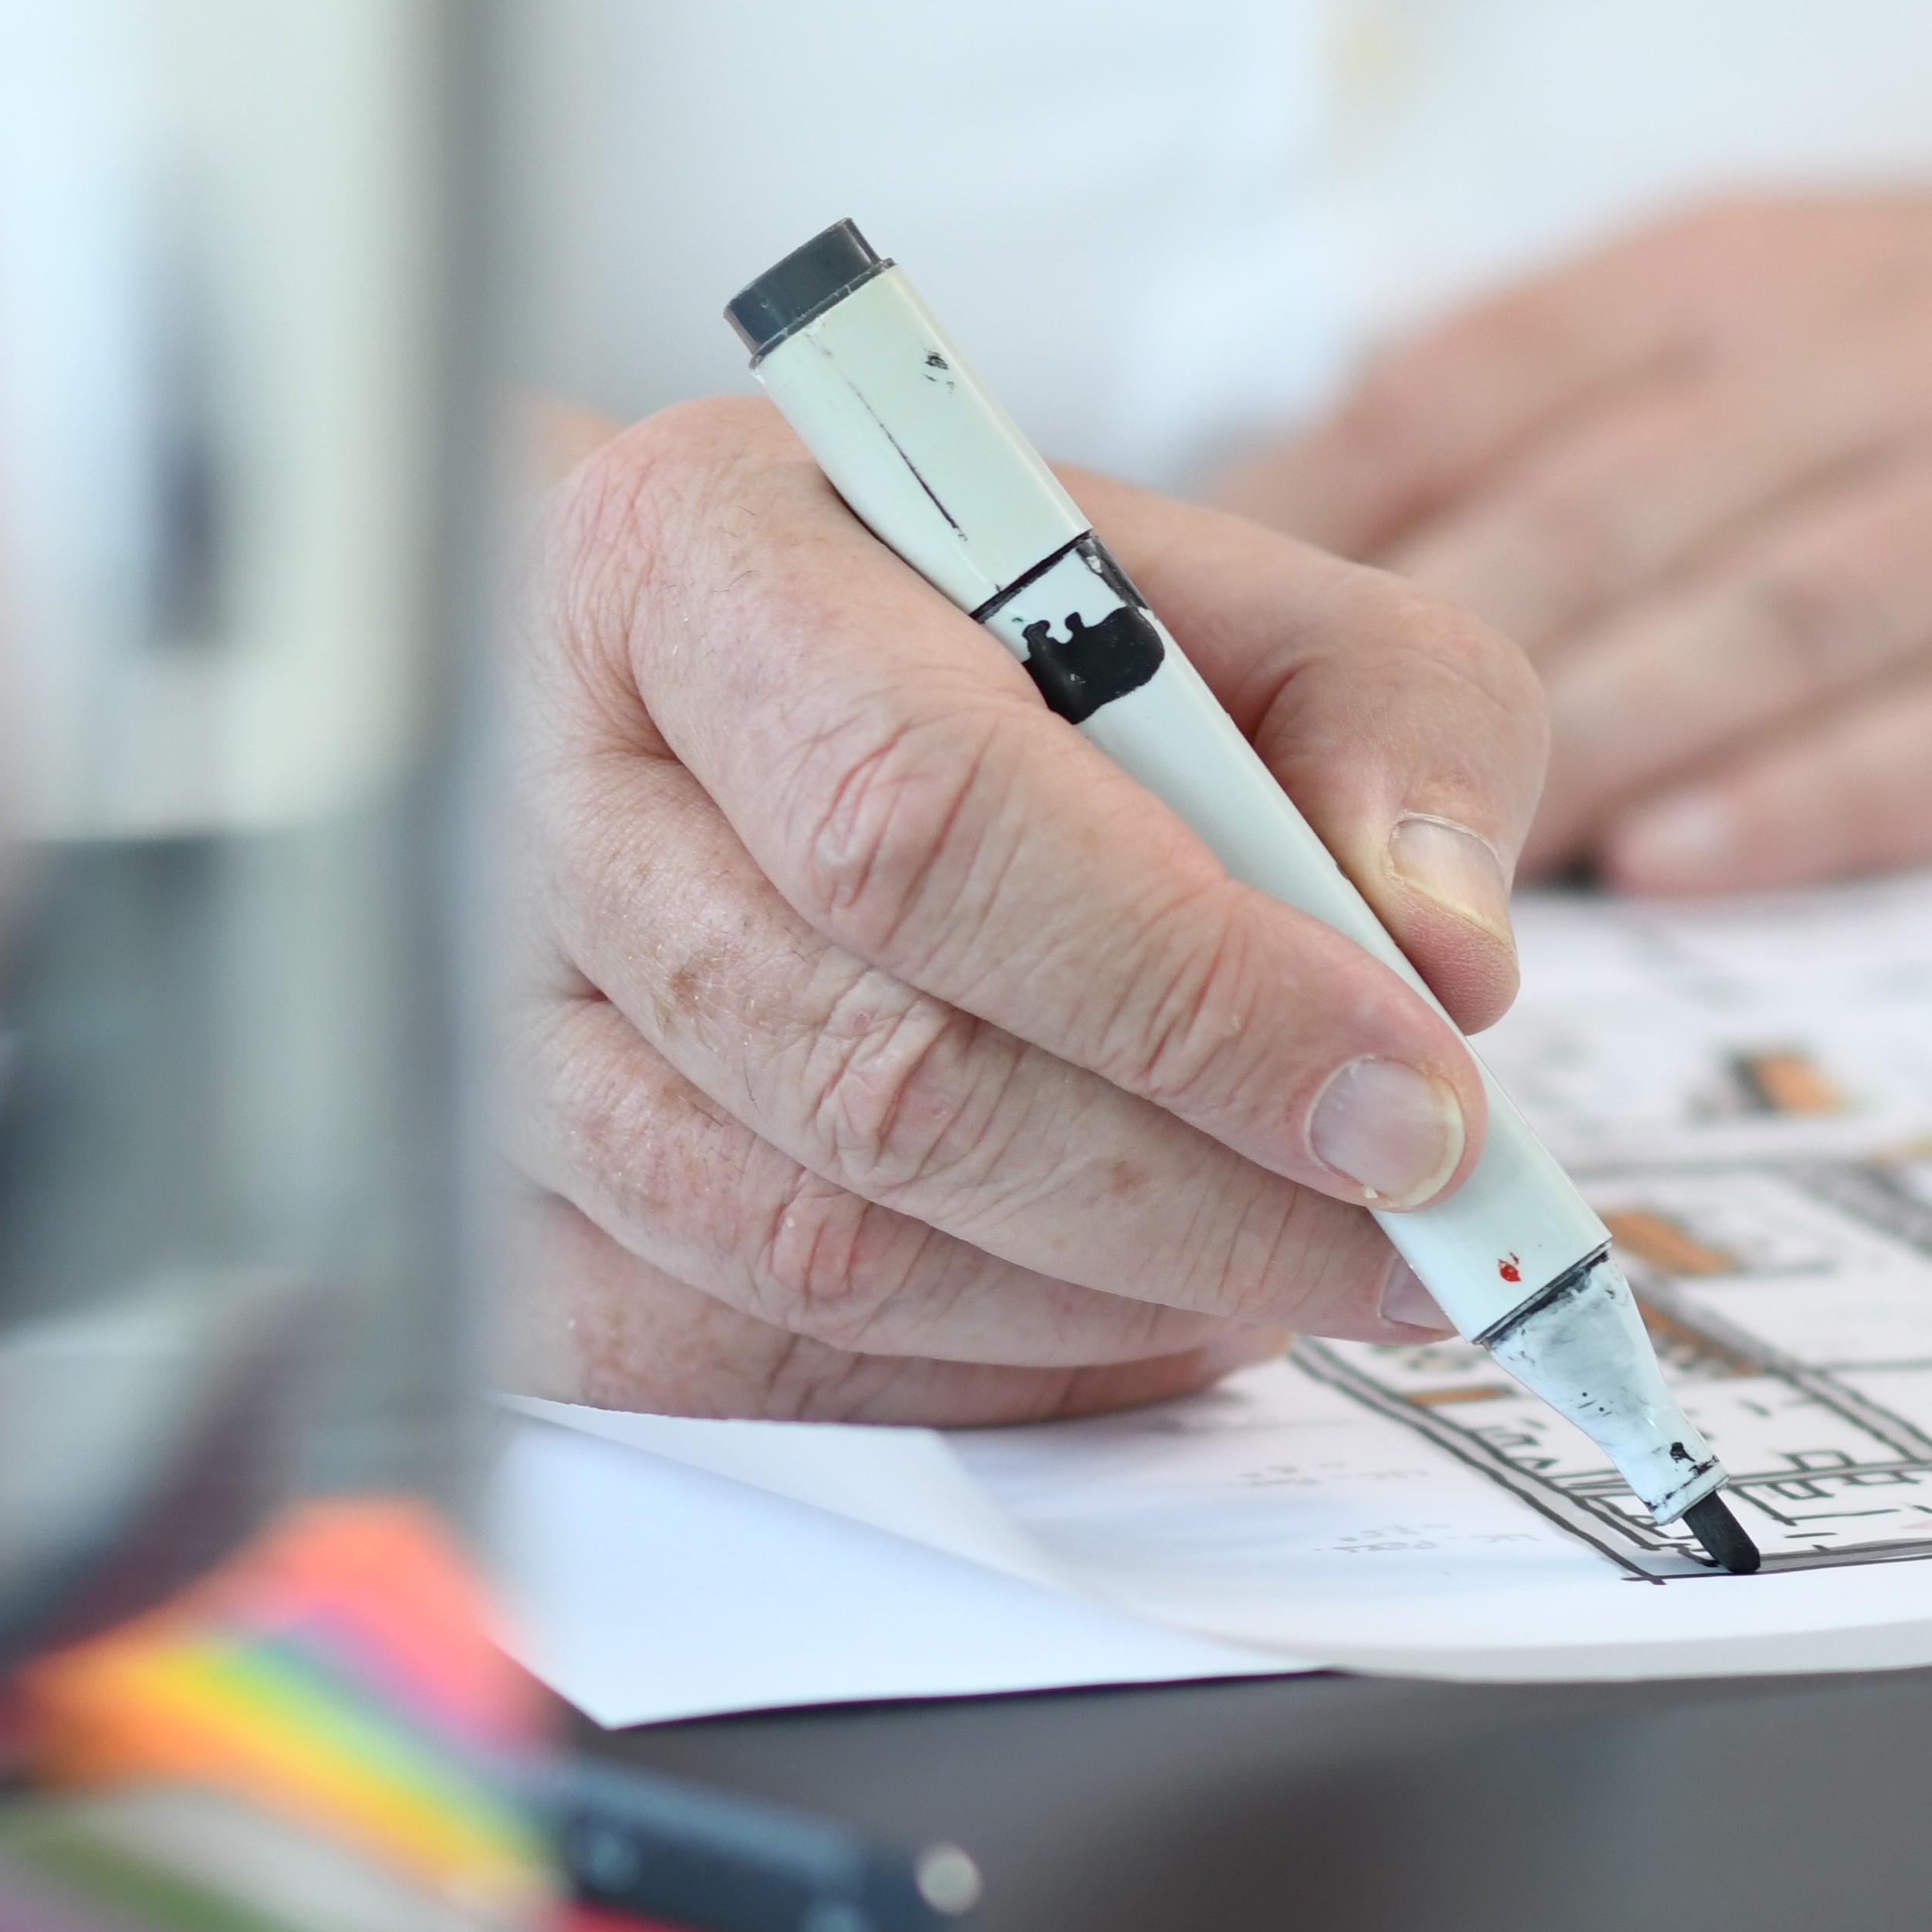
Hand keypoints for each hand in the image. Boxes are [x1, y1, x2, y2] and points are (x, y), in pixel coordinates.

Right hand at [512, 398, 1552, 1424]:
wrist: (718, 687)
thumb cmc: (968, 637)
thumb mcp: (1229, 594)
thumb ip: (1392, 720)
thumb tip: (1445, 964)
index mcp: (697, 557)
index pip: (925, 815)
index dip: (1189, 989)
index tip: (1409, 1099)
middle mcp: (535, 784)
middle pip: (870, 1065)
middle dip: (1190, 1191)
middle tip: (1404, 1232)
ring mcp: (485, 1021)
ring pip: (809, 1247)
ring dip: (1102, 1299)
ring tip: (1287, 1259)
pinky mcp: (498, 1214)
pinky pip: (743, 1365)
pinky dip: (986, 1374)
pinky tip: (1128, 1313)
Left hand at [1223, 97, 1931, 893]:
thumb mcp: (1794, 292)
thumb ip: (1558, 407)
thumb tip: (1281, 547)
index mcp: (1743, 278)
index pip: (1468, 390)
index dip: (1293, 529)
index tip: (1141, 656)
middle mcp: (1872, 364)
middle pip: (1587, 518)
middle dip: (1389, 674)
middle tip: (1221, 821)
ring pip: (1760, 622)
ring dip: (1574, 753)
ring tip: (1409, 885)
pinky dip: (1818, 797)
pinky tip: (1682, 871)